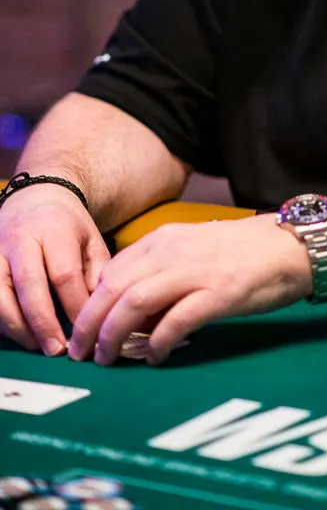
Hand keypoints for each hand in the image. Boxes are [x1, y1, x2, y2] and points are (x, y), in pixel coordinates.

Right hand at [0, 185, 109, 356]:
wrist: (35, 197)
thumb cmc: (68, 225)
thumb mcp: (91, 239)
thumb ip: (97, 271)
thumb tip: (98, 309)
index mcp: (55, 229)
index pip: (64, 273)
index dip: (74, 305)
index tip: (87, 329)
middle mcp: (21, 239)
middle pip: (29, 284)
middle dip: (43, 322)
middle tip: (57, 349)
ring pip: (0, 294)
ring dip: (18, 326)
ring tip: (38, 347)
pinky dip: (3, 321)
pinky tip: (21, 334)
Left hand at [68, 216, 311, 365]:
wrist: (291, 245)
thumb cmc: (244, 253)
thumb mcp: (194, 251)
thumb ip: (162, 272)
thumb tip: (132, 312)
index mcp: (165, 239)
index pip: (111, 271)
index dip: (91, 304)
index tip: (85, 330)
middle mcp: (174, 251)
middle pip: (114, 287)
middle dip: (90, 324)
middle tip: (82, 353)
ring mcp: (197, 271)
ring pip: (135, 301)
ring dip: (114, 334)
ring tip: (108, 359)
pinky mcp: (220, 293)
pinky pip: (176, 320)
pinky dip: (158, 342)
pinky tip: (155, 358)